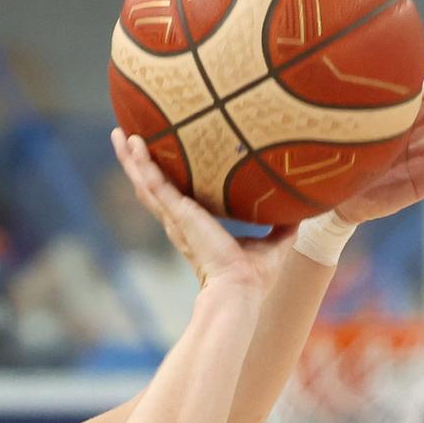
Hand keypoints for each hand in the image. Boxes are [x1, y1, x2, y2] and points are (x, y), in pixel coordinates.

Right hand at [111, 130, 291, 295]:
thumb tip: (304, 212)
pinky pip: (153, 184)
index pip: (175, 199)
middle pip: (152, 187)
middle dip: (138, 164)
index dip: (165, 180)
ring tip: (118, 134)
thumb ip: (284, 227)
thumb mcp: (274, 244)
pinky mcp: (177, 214)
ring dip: (131, 159)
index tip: (158, 163)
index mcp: (197, 228)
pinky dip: (140, 164)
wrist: (240, 289)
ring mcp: (175, 217)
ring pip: (145, 182)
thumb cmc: (253, 276)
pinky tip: (132, 144)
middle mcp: (180, 221)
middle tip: (126, 138)